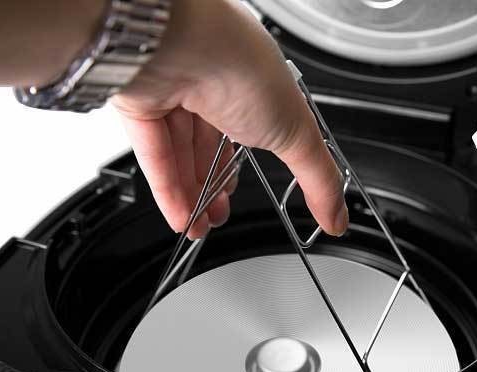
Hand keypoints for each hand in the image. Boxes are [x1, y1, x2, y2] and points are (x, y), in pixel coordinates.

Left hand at [113, 0, 347, 239]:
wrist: (177, 39)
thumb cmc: (240, 63)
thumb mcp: (295, 132)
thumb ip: (317, 178)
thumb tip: (337, 215)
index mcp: (251, 81)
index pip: (247, 129)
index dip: (243, 166)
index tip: (243, 194)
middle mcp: (210, 83)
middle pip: (208, 145)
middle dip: (214, 186)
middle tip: (219, 216)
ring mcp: (171, 92)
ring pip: (179, 153)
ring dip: (191, 196)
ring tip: (200, 227)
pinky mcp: (139, 103)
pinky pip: (154, 155)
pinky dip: (167, 190)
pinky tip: (181, 218)